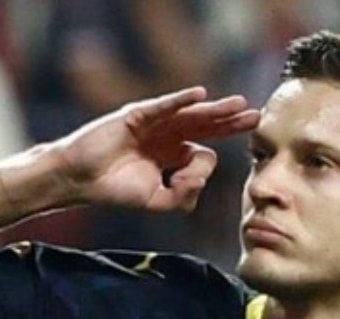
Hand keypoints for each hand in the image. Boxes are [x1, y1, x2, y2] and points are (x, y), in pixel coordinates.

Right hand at [54, 87, 260, 212]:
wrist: (81, 181)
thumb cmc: (116, 189)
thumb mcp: (159, 201)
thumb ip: (186, 194)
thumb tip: (205, 167)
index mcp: (174, 154)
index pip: (206, 153)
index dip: (201, 172)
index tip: (180, 184)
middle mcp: (168, 135)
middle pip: (208, 126)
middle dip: (233, 123)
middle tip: (258, 118)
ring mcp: (154, 123)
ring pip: (192, 114)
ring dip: (217, 109)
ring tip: (241, 105)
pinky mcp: (137, 115)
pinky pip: (164, 106)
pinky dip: (181, 100)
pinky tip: (200, 95)